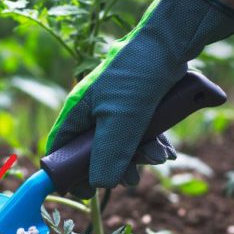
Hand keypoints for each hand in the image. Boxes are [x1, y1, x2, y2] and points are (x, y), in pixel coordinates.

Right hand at [47, 0, 233, 198]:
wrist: (173, 42)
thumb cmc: (137, 75)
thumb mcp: (121, 120)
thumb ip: (108, 155)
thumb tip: (99, 185)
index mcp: (78, 111)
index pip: (61, 149)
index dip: (68, 172)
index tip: (84, 192)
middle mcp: (94, 111)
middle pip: (95, 153)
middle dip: (116, 167)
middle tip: (132, 177)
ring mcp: (118, 108)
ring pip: (122, 145)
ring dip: (140, 156)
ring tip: (158, 157)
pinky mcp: (140, 106)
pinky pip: (142, 134)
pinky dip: (153, 145)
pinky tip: (167, 151)